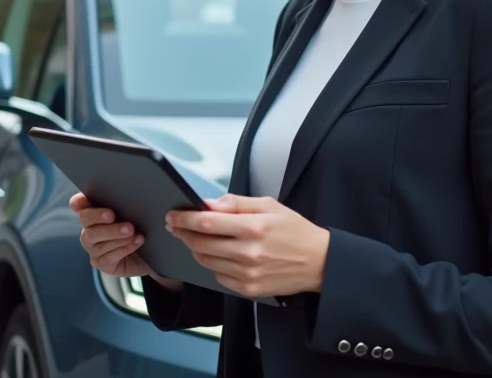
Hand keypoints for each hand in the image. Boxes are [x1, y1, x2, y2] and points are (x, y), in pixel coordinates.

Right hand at [69, 193, 180, 290]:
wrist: (156, 254)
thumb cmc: (144, 227)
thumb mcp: (140, 212)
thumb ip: (132, 202)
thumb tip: (137, 192)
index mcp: (97, 212)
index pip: (79, 204)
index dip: (78, 202)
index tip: (82, 201)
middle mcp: (91, 229)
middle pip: (85, 220)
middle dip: (98, 216)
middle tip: (113, 215)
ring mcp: (94, 248)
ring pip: (95, 240)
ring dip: (114, 234)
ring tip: (132, 231)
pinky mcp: (103, 263)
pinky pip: (107, 257)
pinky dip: (123, 248)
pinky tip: (136, 242)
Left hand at [166, 194, 329, 298]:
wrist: (319, 262)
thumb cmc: (294, 231)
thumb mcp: (269, 205)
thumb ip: (236, 203)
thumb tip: (209, 203)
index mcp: (253, 227)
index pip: (207, 222)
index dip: (184, 218)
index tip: (173, 215)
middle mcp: (249, 253)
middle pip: (201, 244)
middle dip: (183, 233)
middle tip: (176, 225)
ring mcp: (248, 274)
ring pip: (206, 261)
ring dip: (195, 248)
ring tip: (195, 237)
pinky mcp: (249, 289)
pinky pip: (218, 276)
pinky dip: (212, 264)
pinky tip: (216, 254)